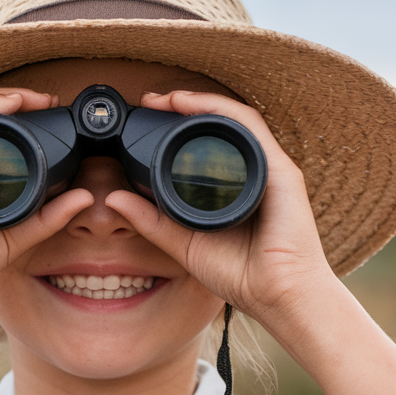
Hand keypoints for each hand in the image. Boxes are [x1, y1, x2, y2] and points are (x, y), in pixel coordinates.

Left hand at [105, 90, 336, 335]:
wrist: (279, 296)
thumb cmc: (242, 275)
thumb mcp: (184, 244)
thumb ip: (152, 222)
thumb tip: (114, 200)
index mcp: (236, 186)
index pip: (207, 143)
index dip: (178, 124)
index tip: (147, 116)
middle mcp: (255, 171)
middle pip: (221, 125)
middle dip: (185, 106)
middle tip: (150, 100)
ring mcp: (270, 168)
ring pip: (234, 120)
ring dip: (199, 102)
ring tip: (168, 98)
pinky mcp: (281, 171)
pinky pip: (250, 128)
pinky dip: (221, 111)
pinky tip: (196, 106)